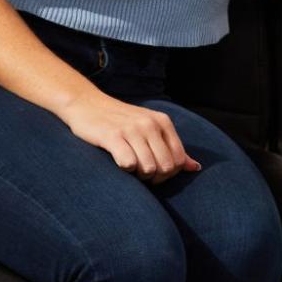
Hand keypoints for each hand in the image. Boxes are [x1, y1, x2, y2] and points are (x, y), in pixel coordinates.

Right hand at [59, 91, 201, 182]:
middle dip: (154, 177)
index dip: (168, 174)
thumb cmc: (120, 121)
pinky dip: (124, 169)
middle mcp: (150, 124)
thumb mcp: (150, 128)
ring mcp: (131, 129)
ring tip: (130, 167)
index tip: (154, 172)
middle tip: (141, 173)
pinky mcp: (112, 136)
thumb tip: (195, 167)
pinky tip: (118, 162)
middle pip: (166, 167)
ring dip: (138, 176)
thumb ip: (172, 148)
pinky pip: (128, 164)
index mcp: (163, 122)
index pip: (179, 160)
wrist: (87, 104)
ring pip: (148, 168)